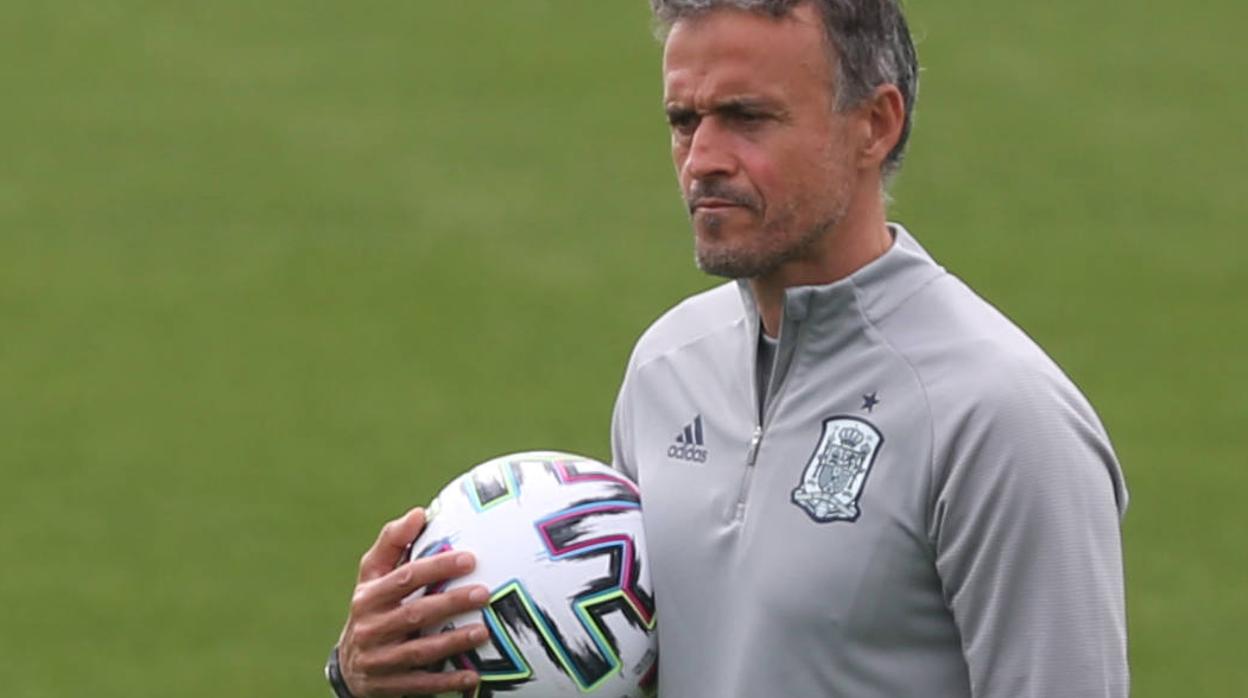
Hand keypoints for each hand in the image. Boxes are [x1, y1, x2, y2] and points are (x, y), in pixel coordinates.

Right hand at [337, 508, 489, 695]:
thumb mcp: (372, 576)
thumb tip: (419, 512)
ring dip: (453, 642)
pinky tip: (473, 677)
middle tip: (484, 593)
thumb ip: (392, 543)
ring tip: (484, 632)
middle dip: (451, 603)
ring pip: (419, 651)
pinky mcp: (387, 687)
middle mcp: (370, 628)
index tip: (470, 558)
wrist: (351, 666)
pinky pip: (420, 684)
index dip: (437, 567)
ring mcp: (378, 660)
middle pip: (415, 613)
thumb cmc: (372, 607)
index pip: (405, 577)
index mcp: (368, 596)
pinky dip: (446, 682)